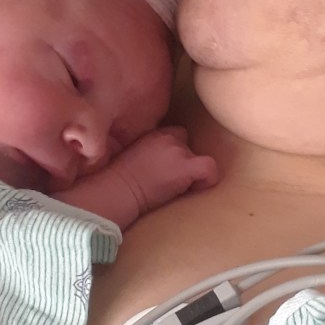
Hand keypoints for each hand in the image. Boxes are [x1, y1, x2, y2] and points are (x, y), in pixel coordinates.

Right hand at [55, 127, 217, 229]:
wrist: (114, 191)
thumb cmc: (117, 182)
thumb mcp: (130, 156)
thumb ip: (149, 152)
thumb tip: (158, 164)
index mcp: (153, 133)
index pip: (176, 135)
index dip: (175, 152)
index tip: (166, 169)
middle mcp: (167, 137)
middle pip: (188, 146)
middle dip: (182, 163)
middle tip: (168, 180)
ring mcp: (177, 151)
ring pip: (197, 159)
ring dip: (190, 173)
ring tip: (174, 188)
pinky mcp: (184, 166)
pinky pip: (210, 169)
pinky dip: (206, 181)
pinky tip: (192, 189)